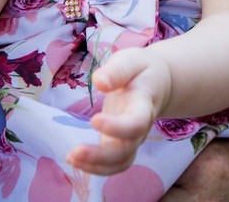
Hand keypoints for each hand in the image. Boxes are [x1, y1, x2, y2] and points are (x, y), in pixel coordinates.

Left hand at [65, 48, 169, 175]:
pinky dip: (95, 167)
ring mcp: (131, 139)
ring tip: (70, 157)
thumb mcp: (132, 61)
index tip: (94, 119)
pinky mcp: (120, 144)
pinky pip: (112, 164)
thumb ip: (117, 70)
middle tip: (75, 151)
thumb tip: (98, 82)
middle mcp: (140, 128)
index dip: (117, 127)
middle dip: (101, 156)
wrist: (157, 83)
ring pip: (120, 162)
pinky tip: (74, 160)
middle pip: (126, 150)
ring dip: (95, 165)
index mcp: (143, 105)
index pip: (136, 123)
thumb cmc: (141, 70)